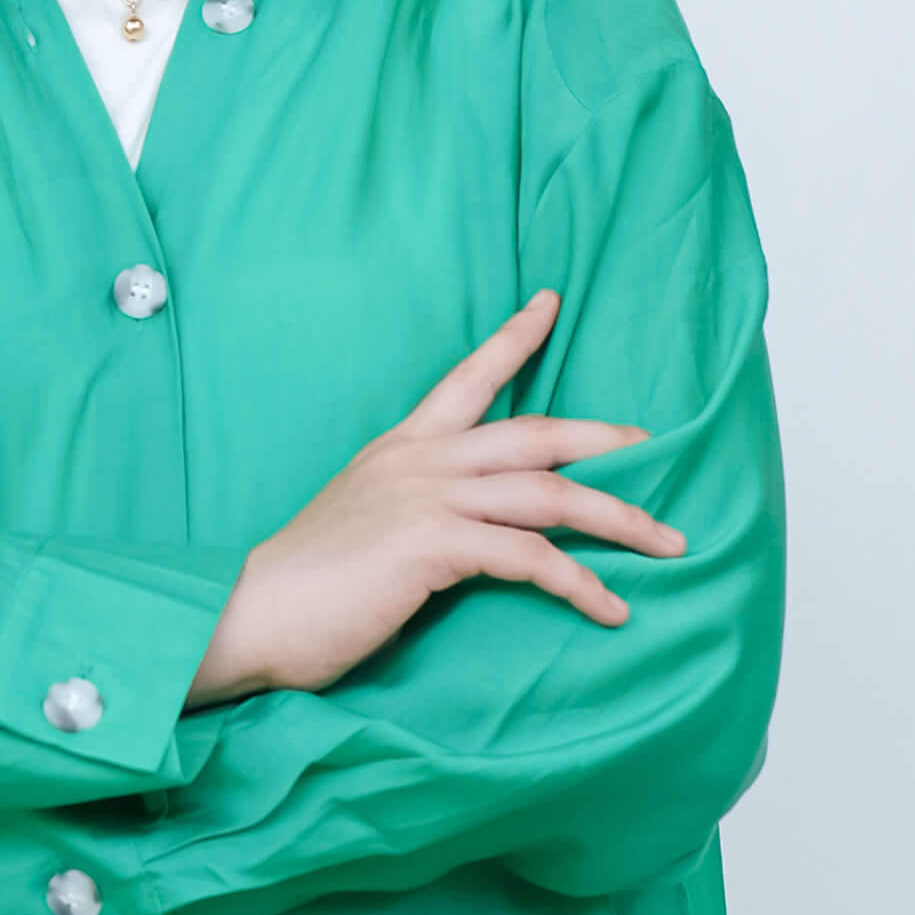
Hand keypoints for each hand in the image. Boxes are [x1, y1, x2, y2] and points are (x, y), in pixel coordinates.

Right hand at [184, 290, 681, 705]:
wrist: (248, 613)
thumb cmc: (303, 586)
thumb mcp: (362, 523)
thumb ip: (410, 509)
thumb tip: (459, 530)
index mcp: (400, 449)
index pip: (466, 377)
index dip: (514, 338)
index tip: (550, 301)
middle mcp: (419, 461)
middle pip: (536, 432)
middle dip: (605, 441)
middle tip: (654, 448)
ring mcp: (427, 498)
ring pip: (550, 493)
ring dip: (619, 519)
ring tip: (666, 543)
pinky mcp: (432, 545)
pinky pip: (531, 558)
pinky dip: (580, 583)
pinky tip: (610, 607)